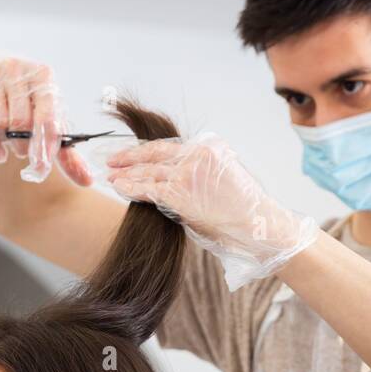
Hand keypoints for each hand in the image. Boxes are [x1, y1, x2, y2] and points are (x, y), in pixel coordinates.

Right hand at [0, 50, 93, 186]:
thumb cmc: (27, 101)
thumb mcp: (50, 118)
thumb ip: (67, 152)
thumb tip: (87, 180)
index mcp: (44, 77)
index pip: (46, 118)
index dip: (44, 147)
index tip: (40, 168)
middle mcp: (18, 71)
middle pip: (21, 125)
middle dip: (23, 147)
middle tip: (24, 151)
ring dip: (6, 145)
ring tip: (10, 144)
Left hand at [106, 131, 317, 288]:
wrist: (260, 225)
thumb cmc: (246, 212)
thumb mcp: (225, 181)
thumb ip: (201, 175)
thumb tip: (177, 182)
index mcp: (211, 147)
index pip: (171, 146)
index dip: (149, 151)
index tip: (135, 154)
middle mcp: (198, 153)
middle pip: (156, 152)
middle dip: (131, 157)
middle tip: (113, 160)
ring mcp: (188, 171)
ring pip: (149, 170)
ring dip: (126, 173)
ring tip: (110, 175)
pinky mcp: (181, 192)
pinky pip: (150, 188)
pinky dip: (132, 188)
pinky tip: (119, 187)